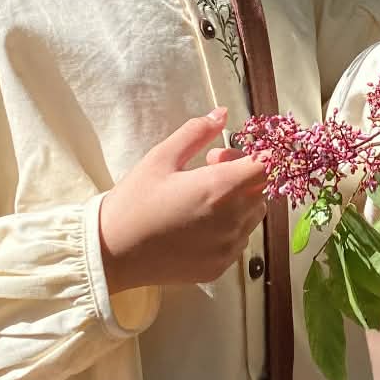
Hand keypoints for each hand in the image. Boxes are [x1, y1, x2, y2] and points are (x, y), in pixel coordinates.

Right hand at [99, 108, 267, 295]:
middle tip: (206, 169)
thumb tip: (221, 113)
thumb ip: (196, 132)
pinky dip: (229, 227)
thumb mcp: (161, 158)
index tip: (223, 154)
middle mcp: (232, 220)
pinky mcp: (220, 267)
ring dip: (238, 201)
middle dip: (242, 174)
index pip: (267, 166)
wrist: (113, 253)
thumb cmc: (134, 201)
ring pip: (253, 216)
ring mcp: (228, 248)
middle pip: (262, 189)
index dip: (252, 154)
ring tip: (201, 198)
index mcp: (220, 188)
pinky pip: (239, 241)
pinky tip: (197, 224)